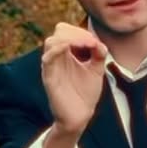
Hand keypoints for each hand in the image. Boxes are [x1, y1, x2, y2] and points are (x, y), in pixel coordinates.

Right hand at [41, 22, 108, 136]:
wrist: (80, 116)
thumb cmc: (85, 93)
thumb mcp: (96, 69)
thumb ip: (99, 54)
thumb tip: (98, 42)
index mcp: (66, 54)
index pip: (67, 31)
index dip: (80, 32)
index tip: (95, 43)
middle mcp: (57, 58)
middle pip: (59, 32)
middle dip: (76, 33)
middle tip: (90, 44)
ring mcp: (52, 67)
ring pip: (51, 42)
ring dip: (69, 39)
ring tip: (85, 46)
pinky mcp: (49, 78)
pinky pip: (48, 58)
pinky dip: (59, 49)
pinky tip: (72, 49)